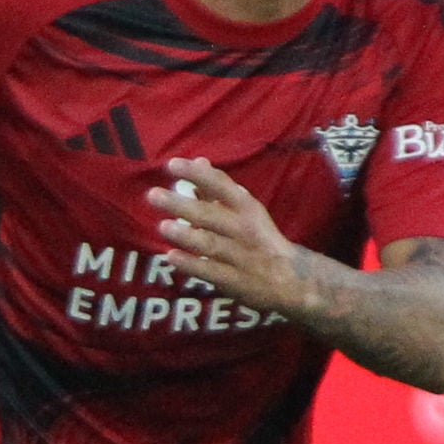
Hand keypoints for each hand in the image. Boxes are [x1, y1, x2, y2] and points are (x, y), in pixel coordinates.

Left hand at [145, 157, 318, 317]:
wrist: (291, 278)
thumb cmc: (259, 238)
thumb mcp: (245, 211)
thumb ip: (218, 189)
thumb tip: (198, 161)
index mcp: (247, 208)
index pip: (222, 186)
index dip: (198, 175)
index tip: (172, 165)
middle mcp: (243, 230)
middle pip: (210, 216)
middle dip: (182, 205)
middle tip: (153, 195)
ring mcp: (239, 257)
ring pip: (210, 244)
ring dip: (186, 235)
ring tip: (163, 226)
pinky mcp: (234, 281)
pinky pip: (211, 272)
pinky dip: (191, 265)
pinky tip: (171, 257)